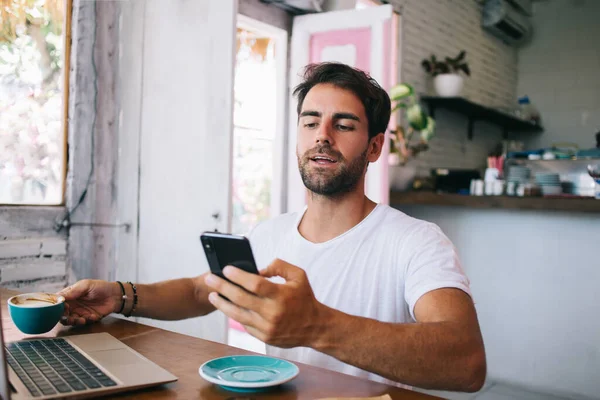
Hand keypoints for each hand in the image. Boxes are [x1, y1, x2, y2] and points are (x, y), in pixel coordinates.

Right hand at [57, 280, 121, 325]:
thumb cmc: (100, 287)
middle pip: (61, 314)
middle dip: (64, 317)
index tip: (64, 307)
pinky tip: (92, 316)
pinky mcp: (88, 318)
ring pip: (70, 321)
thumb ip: (73, 291)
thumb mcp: (86, 285)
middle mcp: (73, 305)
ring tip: (81, 319)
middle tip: (70, 316)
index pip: (58, 303)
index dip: (57, 307)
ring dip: (73, 322)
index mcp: (70, 296)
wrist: (115, 294)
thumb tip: (59, 297)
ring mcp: (80, 312)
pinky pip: (82, 323)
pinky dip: (86, 321)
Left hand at [204, 259, 328, 347]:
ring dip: (222, 304)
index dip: (238, 276)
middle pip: (241, 298)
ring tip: (212, 295)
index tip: (225, 269)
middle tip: (210, 279)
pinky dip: (235, 315)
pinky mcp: (264, 337)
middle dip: (222, 287)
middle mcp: (273, 312)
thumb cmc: (305, 298)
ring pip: (238, 314)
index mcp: (281, 295)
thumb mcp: (299, 275)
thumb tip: (258, 269)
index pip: (254, 284)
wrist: (315, 327)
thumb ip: (279, 266)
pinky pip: (244, 325)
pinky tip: (227, 307)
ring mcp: (267, 327)